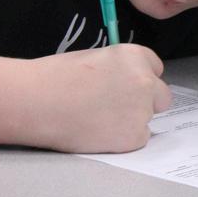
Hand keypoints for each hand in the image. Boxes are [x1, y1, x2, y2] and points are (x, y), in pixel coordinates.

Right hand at [25, 44, 170, 152]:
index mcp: (135, 57)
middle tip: (115, 107)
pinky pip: (137, 139)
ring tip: (98, 119)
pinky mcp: (134, 137)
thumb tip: (124, 82)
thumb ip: (118, 69)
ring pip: (147, 119)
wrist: (37, 102)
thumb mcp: (95, 58)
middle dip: (145, 102)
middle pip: (160, 96)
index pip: (155, 68)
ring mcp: (142, 111)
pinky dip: (122, 139)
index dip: (139, 78)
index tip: (124, 86)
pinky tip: (98, 132)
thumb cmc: (56, 77)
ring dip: (131, 121)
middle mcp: (145, 82)